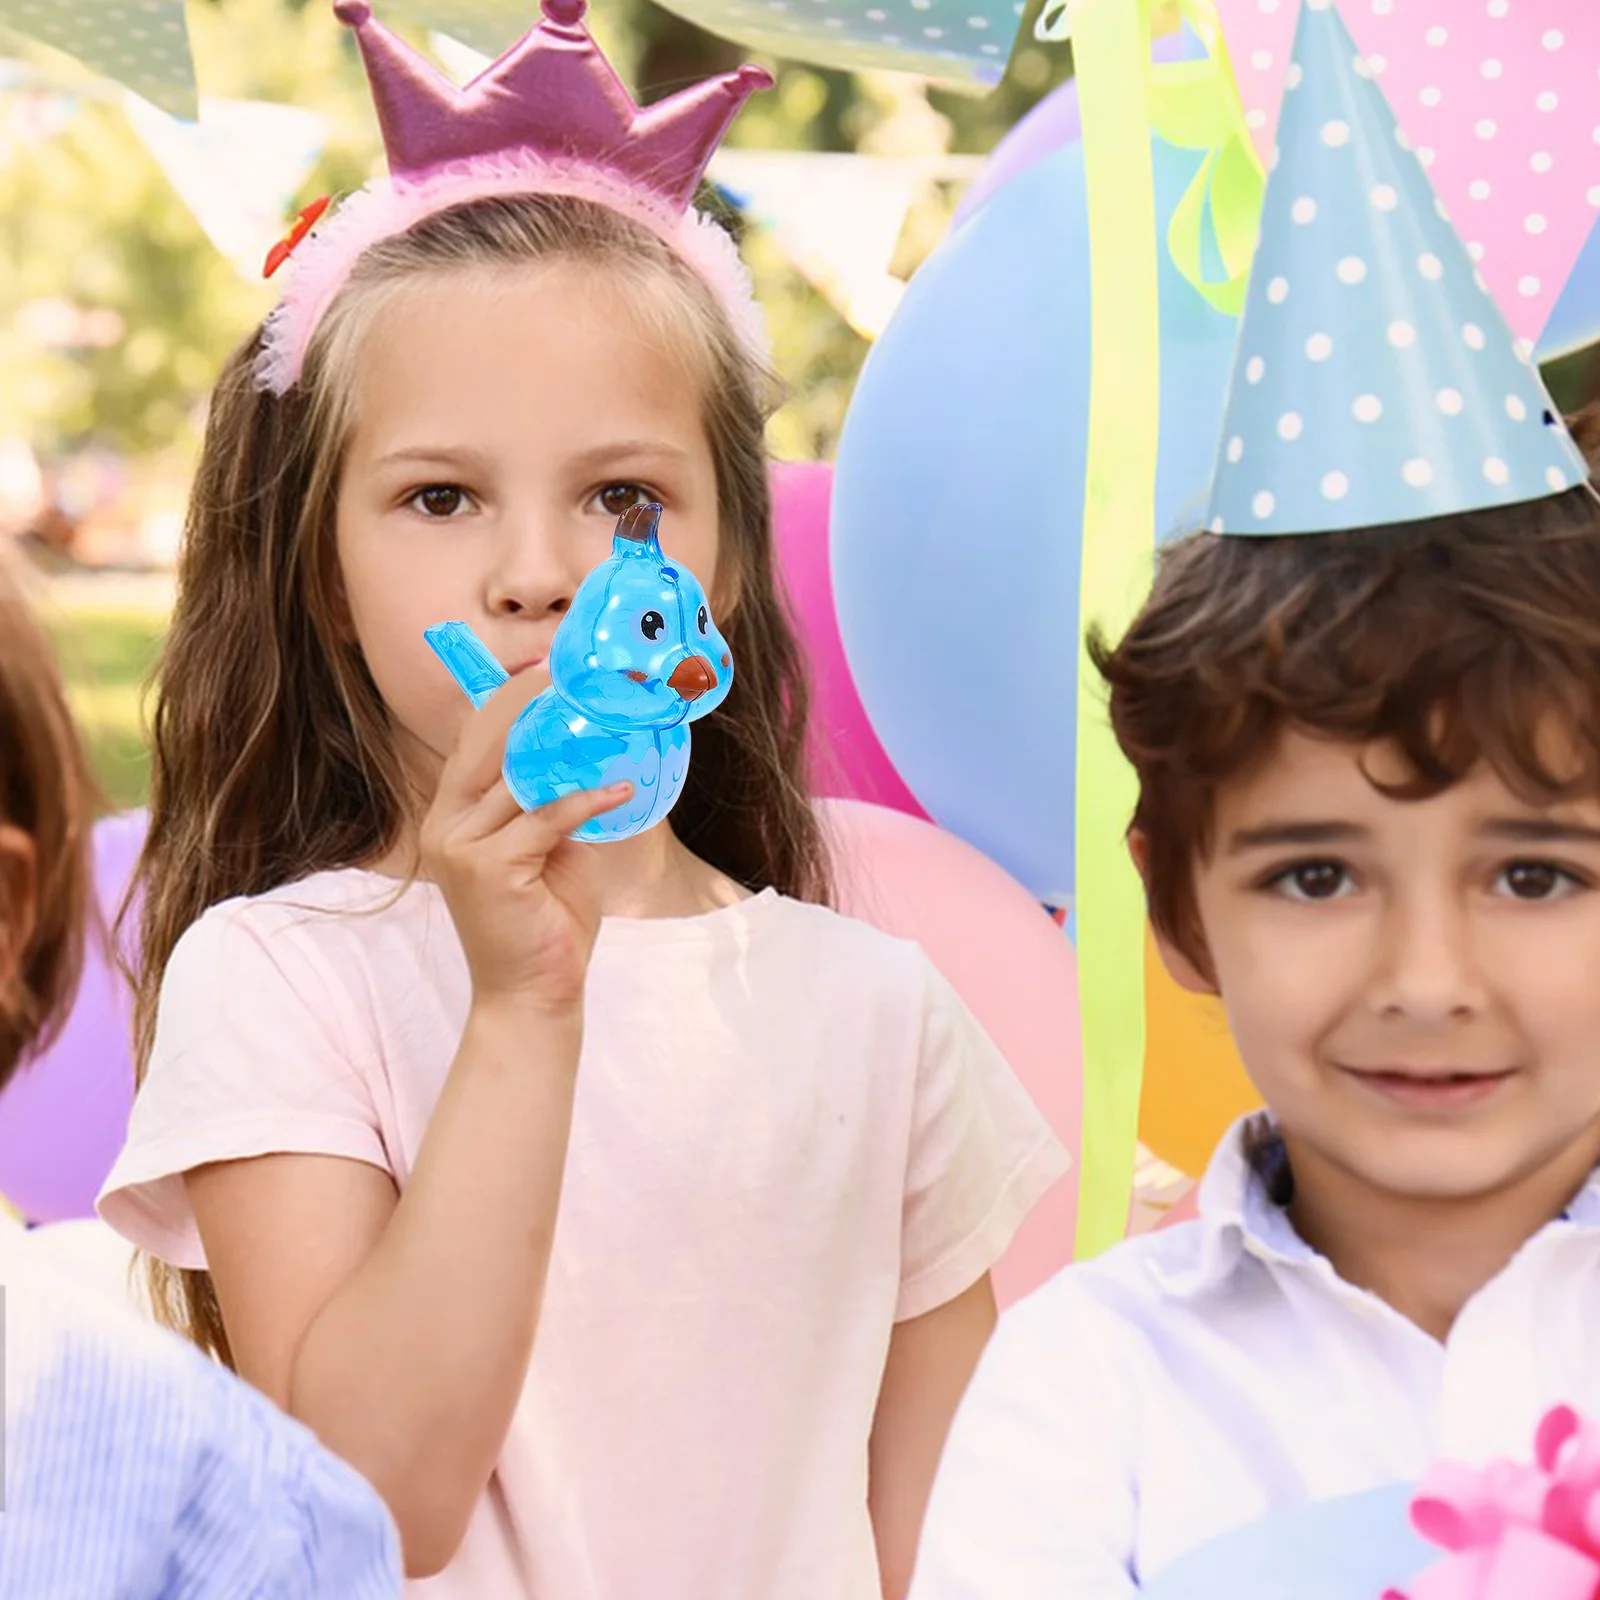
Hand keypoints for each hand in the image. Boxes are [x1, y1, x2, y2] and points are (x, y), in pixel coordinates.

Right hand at [419, 669, 630, 1014]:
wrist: (531, 996)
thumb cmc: (544, 923)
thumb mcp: (548, 850)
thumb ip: (548, 805)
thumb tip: (584, 759)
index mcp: (452, 815)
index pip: (474, 741)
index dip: (509, 701)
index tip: (549, 670)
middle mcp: (444, 824)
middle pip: (487, 745)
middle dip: (532, 707)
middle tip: (578, 679)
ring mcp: (459, 846)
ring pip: (516, 778)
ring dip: (568, 750)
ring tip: (610, 723)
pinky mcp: (487, 868)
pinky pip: (544, 818)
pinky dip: (586, 800)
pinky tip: (621, 788)